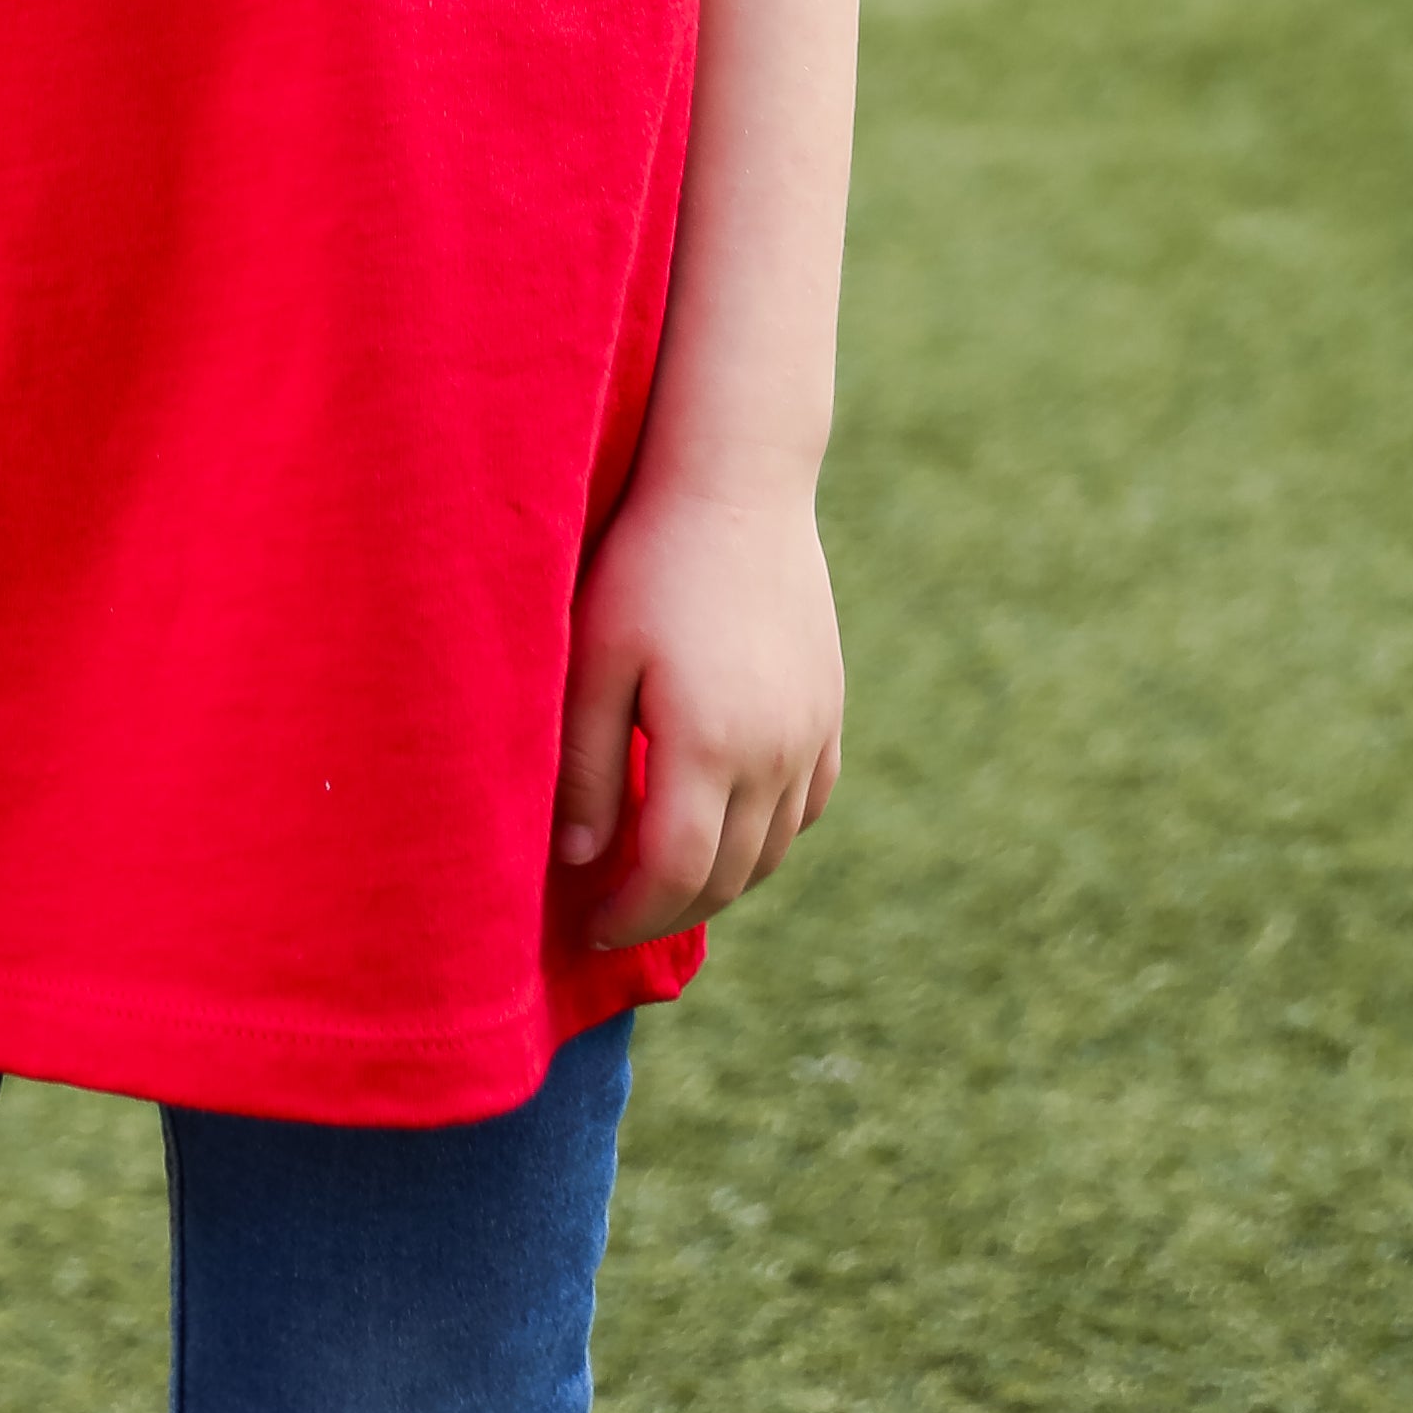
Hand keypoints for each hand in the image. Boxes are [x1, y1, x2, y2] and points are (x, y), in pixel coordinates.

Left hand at [553, 480, 842, 950]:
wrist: (738, 486)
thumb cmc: (648, 564)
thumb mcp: (595, 659)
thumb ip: (588, 766)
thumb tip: (582, 861)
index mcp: (711, 745)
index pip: (675, 873)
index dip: (631, 914)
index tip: (590, 926)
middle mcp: (775, 753)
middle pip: (728, 876)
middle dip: (669, 909)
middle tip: (617, 914)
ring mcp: (812, 732)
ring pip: (772, 849)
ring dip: (719, 880)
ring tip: (662, 876)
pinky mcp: (830, 708)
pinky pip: (808, 804)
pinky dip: (767, 836)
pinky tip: (726, 823)